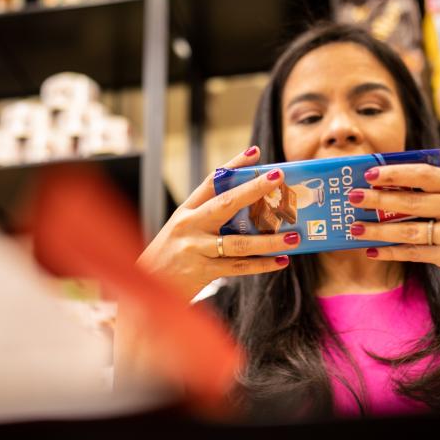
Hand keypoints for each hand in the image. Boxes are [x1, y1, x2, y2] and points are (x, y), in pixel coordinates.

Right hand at [136, 146, 299, 299]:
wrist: (145, 287)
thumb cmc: (169, 256)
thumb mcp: (181, 230)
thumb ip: (207, 219)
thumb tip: (251, 212)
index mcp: (185, 212)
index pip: (212, 181)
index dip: (234, 165)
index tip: (255, 153)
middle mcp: (190, 226)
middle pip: (227, 203)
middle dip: (254, 188)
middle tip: (278, 176)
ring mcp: (196, 249)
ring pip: (240, 242)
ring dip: (270, 240)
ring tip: (295, 235)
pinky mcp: (203, 271)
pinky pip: (239, 267)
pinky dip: (262, 264)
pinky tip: (281, 260)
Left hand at [346, 163, 439, 302]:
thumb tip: (393, 189)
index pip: (425, 173)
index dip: (395, 172)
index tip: (369, 172)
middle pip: (412, 199)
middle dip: (378, 198)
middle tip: (352, 197)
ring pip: (409, 228)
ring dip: (378, 229)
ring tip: (355, 228)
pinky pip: (415, 252)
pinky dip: (392, 251)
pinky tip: (373, 251)